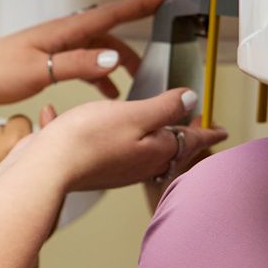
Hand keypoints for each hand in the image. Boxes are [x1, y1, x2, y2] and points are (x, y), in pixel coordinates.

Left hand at [0, 0, 173, 108]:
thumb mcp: (39, 70)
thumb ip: (77, 63)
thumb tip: (113, 57)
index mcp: (63, 31)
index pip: (111, 13)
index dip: (141, 4)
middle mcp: (62, 35)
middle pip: (109, 35)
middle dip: (135, 48)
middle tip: (154, 65)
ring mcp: (54, 48)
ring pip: (97, 51)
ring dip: (116, 66)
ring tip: (132, 87)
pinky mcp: (46, 63)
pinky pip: (82, 64)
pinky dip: (98, 77)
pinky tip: (104, 95)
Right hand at [31, 89, 226, 194]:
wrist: (46, 167)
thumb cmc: (87, 140)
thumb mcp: (135, 114)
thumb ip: (164, 107)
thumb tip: (189, 100)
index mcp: (154, 151)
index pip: (190, 139)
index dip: (207, 131)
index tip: (222, 130)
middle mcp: (137, 164)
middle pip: (168, 149)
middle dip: (180, 137)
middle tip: (192, 128)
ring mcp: (114, 168)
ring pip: (139, 151)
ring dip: (147, 137)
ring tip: (151, 126)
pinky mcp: (89, 166)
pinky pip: (96, 146)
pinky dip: (88, 129)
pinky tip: (66, 116)